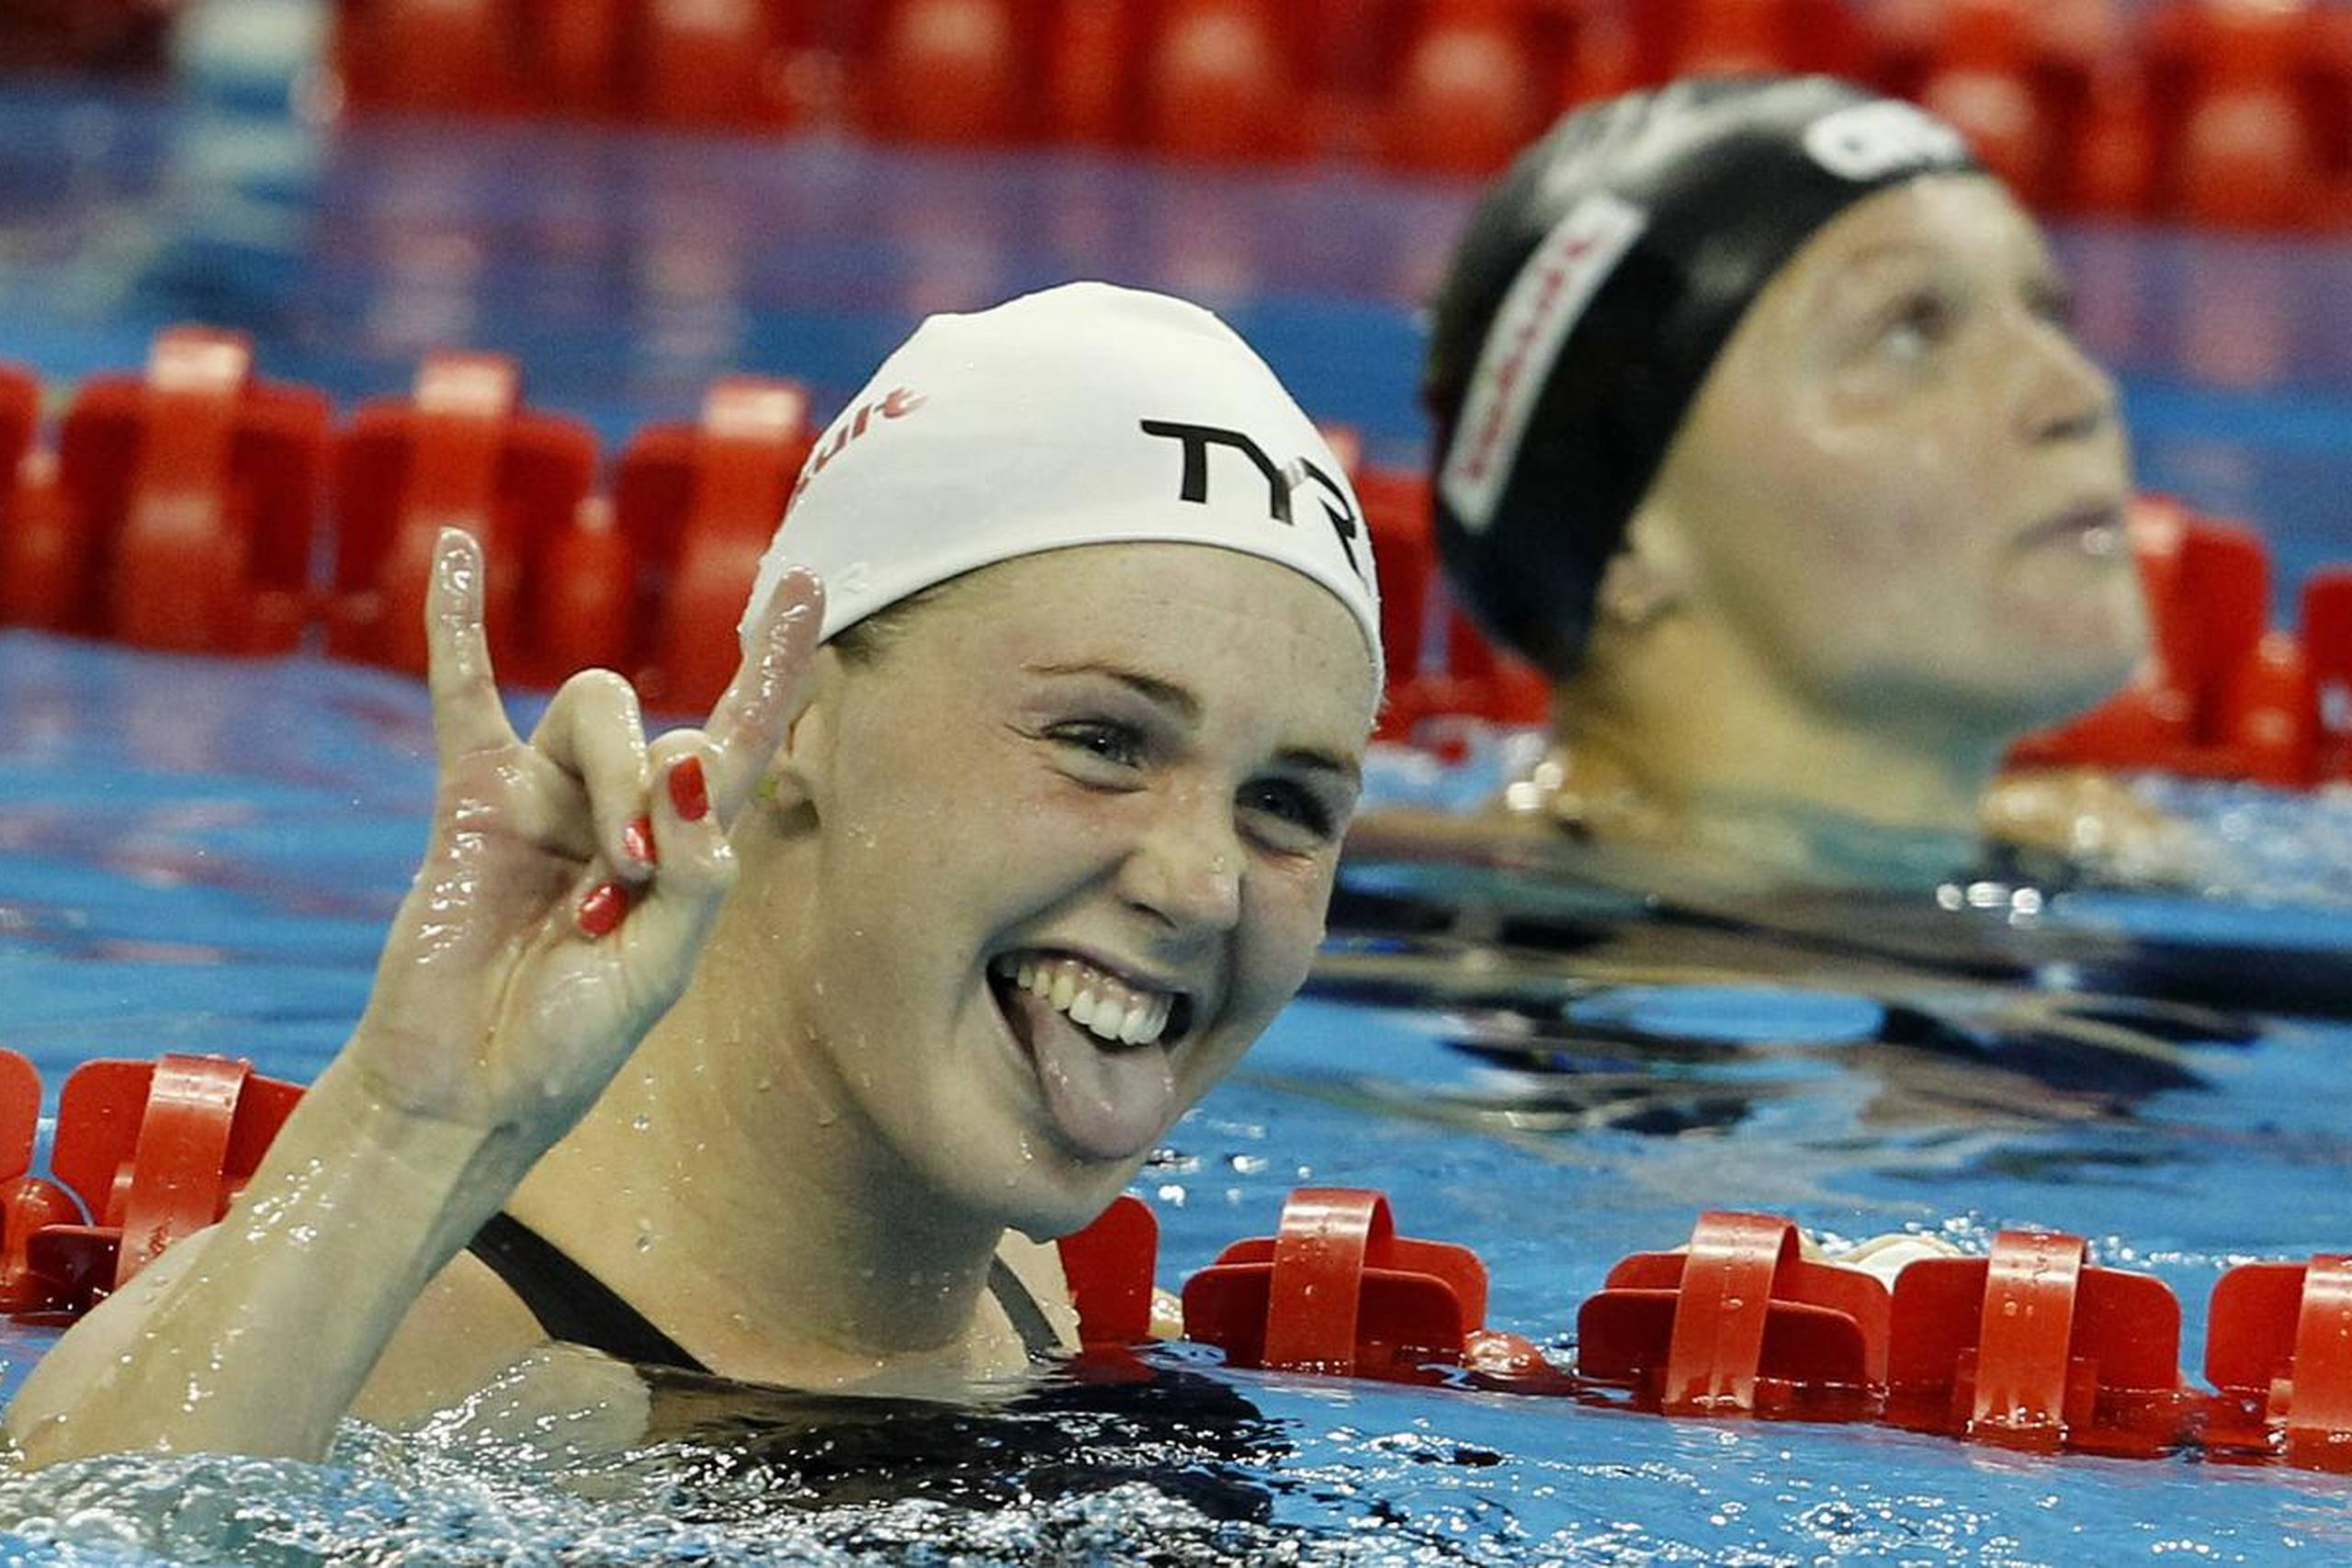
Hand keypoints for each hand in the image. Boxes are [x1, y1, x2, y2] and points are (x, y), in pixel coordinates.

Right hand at [349, 528, 821, 1148]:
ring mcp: (545, 796)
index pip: (743, 739)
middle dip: (661, 788)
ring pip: (593, 707)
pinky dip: (458, 622)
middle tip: (637, 874)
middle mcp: (621, 807)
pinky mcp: (469, 799)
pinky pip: (463, 691)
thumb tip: (699, 764)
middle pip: (664, 729)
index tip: (809, 585)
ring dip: (611, 773)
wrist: (463, 1092)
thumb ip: (697, 877)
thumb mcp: (659, 971)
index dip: (776, 667)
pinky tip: (455, 551)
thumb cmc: (567, 1044)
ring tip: (604, 868)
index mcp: (685, 847)